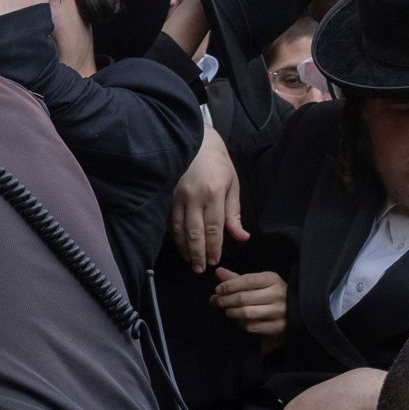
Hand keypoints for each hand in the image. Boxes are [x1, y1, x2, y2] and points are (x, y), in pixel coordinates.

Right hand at [172, 129, 243, 271]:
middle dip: (197, 254)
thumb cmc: (218, 163)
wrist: (196, 140)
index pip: (214, 229)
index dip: (214, 248)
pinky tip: (179, 244)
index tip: (214, 261)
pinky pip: (169, 220)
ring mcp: (177, 196)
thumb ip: (234, 213)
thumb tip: (241, 237)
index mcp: (213, 193)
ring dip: (184, 248)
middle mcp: (193, 197)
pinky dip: (174, 235)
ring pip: (178, 229)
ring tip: (189, 260)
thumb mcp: (232, 185)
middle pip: (194, 233)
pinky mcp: (167, 195)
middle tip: (199, 269)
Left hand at [209, 267, 289, 341]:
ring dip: (231, 312)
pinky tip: (238, 320)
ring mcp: (278, 311)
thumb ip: (237, 278)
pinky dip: (241, 323)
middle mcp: (278, 294)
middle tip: (215, 301)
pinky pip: (251, 326)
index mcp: (273, 279)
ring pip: (246, 313)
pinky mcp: (277, 327)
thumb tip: (218, 271)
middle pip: (244, 298)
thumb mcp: (257, 283)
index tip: (217, 290)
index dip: (229, 285)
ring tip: (226, 310)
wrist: (291, 311)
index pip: (247, 280)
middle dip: (225, 300)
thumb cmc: (269, 294)